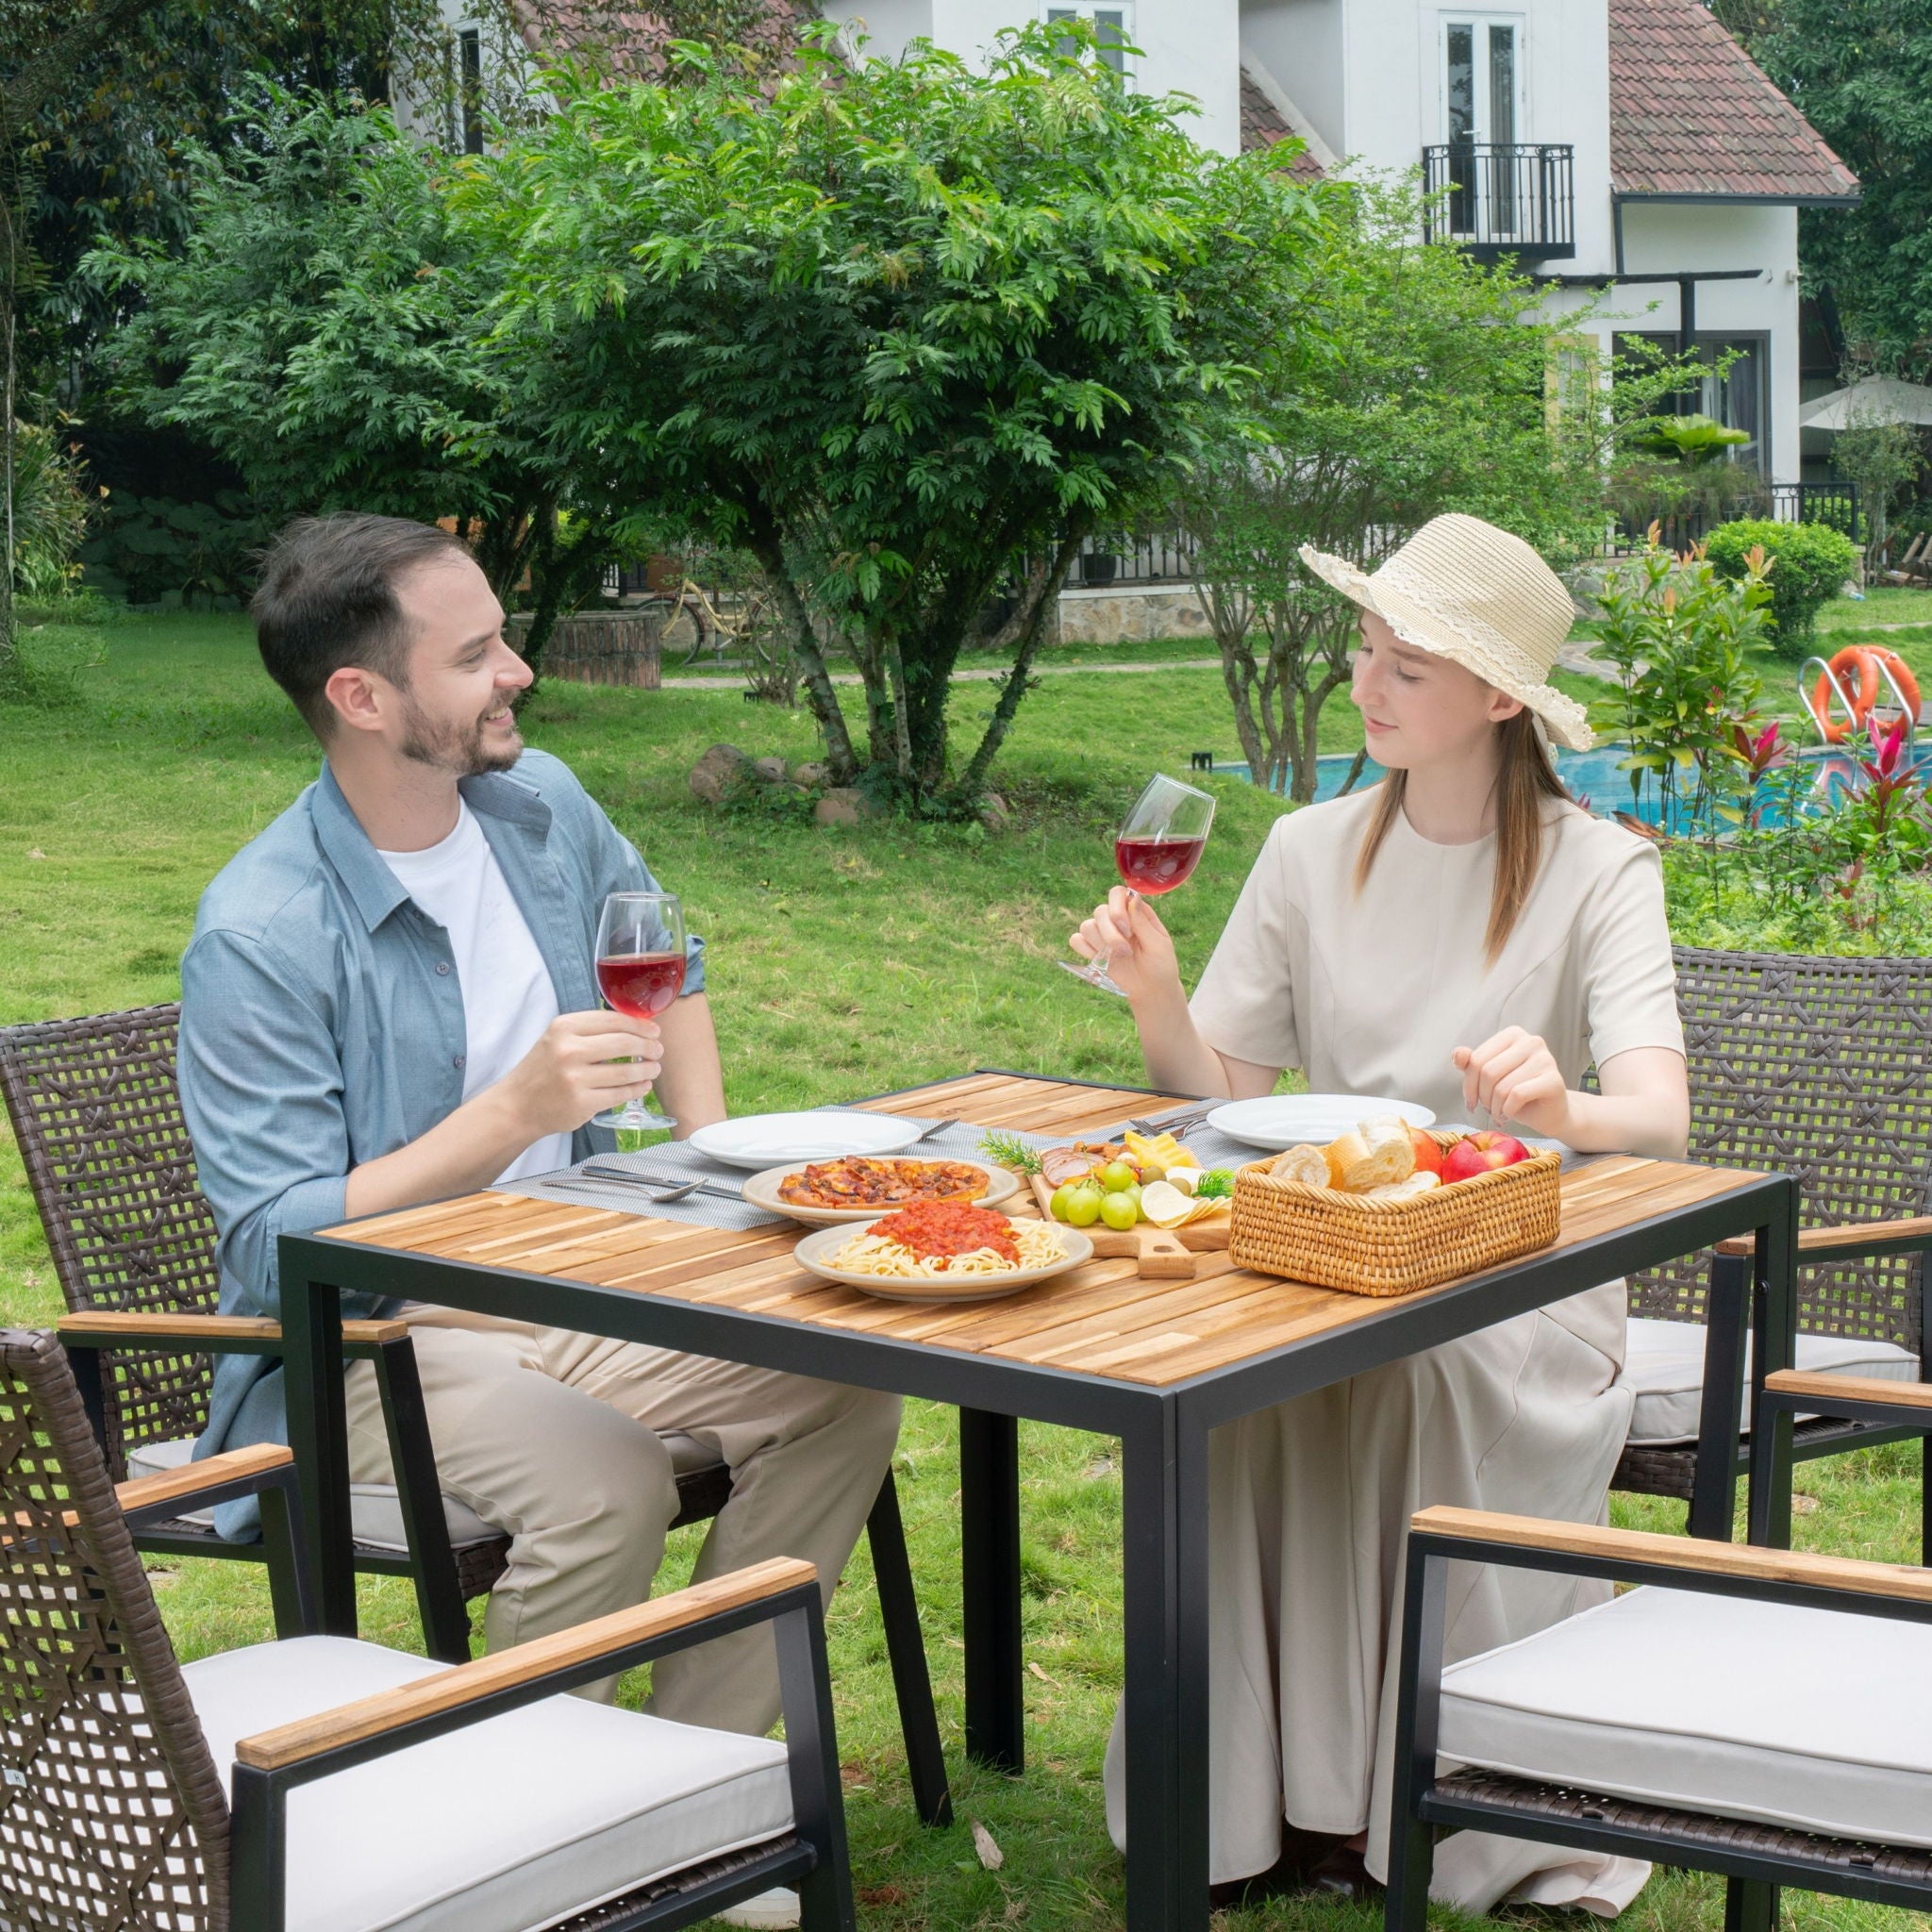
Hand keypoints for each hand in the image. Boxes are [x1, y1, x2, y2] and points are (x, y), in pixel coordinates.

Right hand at [498, 1010, 663, 1135]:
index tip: (654, 1031)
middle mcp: (568, 1050)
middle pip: (625, 1043)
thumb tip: (636, 1025)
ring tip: (654, 1068)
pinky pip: (621, 1094)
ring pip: (627, 1071)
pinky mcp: (582, 1103)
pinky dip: (637, 1089)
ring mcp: (575, 1078)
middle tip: (658, 1050)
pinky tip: (643, 1085)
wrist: (517, 1105)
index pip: (613, 1020)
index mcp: (564, 1027)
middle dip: (649, 1046)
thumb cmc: (543, 1068)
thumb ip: (590, 1030)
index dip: (640, 1025)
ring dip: (648, 1069)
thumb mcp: (558, 1038)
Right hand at [1070, 887, 1181, 1004]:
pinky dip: (1086, 950)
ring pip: (1086, 926)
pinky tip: (1102, 960)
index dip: (1117, 908)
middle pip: (1100, 911)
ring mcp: (1103, 934)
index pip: (1117, 894)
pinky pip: (1076, 940)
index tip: (1127, 929)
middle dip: (1111, 934)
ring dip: (1101, 944)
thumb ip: (1143, 922)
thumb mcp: (1158, 944)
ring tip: (1119, 957)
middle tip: (1127, 951)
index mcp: (1136, 912)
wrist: (1152, 990)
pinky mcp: (1093, 949)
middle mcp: (1117, 919)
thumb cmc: (1160, 965)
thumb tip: (1132, 897)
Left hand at [1452, 1027, 1574, 1139]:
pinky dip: (1507, 1110)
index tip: (1471, 1101)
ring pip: (1502, 1086)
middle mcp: (1531, 1041)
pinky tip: (1509, 1114)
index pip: (1477, 1058)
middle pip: (1488, 1072)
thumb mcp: (1488, 1078)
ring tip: (1499, 1113)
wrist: (1548, 1113)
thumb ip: (1471, 1063)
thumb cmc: (1516, 1093)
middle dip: (1482, 1097)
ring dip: (1494, 1107)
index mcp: (1513, 1034)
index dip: (1468, 1084)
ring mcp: (1545, 1059)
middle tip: (1487, 1109)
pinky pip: (1517, 1095)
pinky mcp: (1554, 1080)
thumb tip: (1458, 1054)